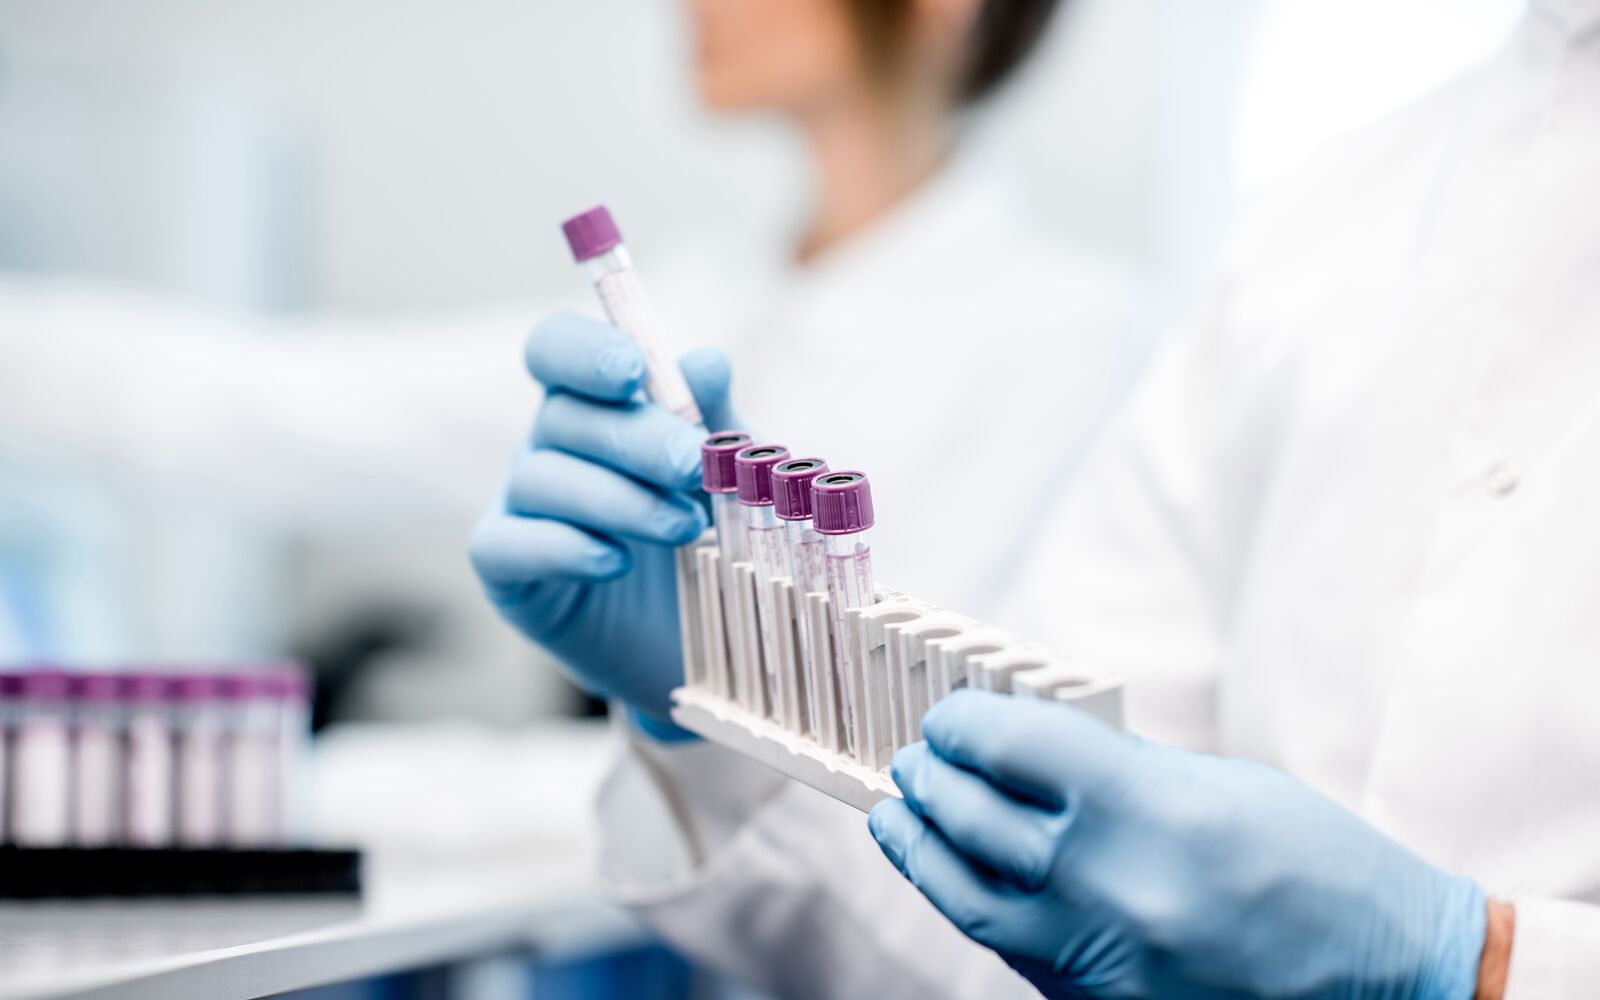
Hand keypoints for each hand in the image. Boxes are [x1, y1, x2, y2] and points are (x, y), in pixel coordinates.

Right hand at [469, 312, 737, 730]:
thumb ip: (716, 419)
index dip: (584, 351)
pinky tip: (615, 562)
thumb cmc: (711, 536)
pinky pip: (505, 544)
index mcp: (594, 402)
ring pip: (540, 478)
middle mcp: (548, 445)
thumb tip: (706, 359)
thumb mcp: (727, 474)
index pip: (557, 347)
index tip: (633, 371)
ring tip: (685, 528)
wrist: (703, 639)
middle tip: (690, 466)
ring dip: (616, 498)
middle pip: (562, 414)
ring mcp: (520, 505)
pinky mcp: (507, 572)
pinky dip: (561, 548)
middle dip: (632, 437)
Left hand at [869, 690, 1487, 999]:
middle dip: (931, 780)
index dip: (963, 724)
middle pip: (974, 820)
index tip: (947, 717)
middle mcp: (1114, 885)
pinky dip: (970, 904)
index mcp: (1149, 809)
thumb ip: (1119, 765)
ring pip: (967, 898)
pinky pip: (1011, 949)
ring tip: (899, 815)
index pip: (1011, 748)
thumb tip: (1032, 745)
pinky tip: (952, 876)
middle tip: (915, 759)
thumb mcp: (1221, 784)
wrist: (1388, 980)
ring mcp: (1102, 958)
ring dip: (920, 849)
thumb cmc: (1317, 868)